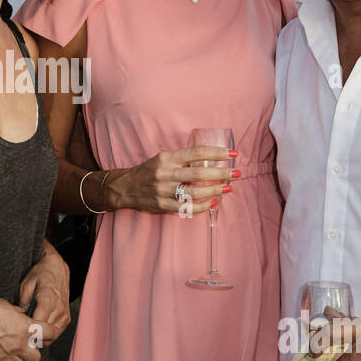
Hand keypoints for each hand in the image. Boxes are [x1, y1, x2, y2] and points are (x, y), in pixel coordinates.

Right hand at [0, 289, 43, 360]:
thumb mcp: (7, 305)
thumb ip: (19, 315)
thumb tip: (23, 317)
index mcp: (25, 326)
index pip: (50, 334)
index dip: (49, 334)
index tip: (45, 334)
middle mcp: (18, 343)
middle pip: (36, 358)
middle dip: (32, 352)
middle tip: (24, 346)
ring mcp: (4, 355)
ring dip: (17, 360)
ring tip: (10, 353)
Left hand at [18, 246, 69, 347]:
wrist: (57, 269)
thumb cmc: (41, 274)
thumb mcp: (26, 284)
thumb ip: (23, 301)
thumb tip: (20, 318)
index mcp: (48, 297)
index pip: (39, 322)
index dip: (28, 331)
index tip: (18, 333)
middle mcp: (59, 307)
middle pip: (46, 332)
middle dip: (33, 337)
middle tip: (21, 339)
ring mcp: (64, 313)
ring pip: (52, 336)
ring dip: (41, 338)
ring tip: (28, 337)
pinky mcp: (67, 318)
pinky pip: (57, 333)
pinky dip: (48, 336)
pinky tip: (38, 333)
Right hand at [104, 144, 236, 213]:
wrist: (125, 187)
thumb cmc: (149, 171)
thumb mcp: (163, 158)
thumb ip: (184, 159)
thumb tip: (212, 159)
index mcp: (167, 158)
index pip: (197, 153)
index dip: (217, 153)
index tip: (232, 154)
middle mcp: (165, 173)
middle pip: (199, 173)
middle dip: (221, 173)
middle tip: (236, 173)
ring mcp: (164, 191)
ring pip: (195, 192)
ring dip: (215, 190)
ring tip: (228, 187)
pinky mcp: (163, 205)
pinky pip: (187, 207)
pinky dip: (203, 205)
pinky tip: (214, 201)